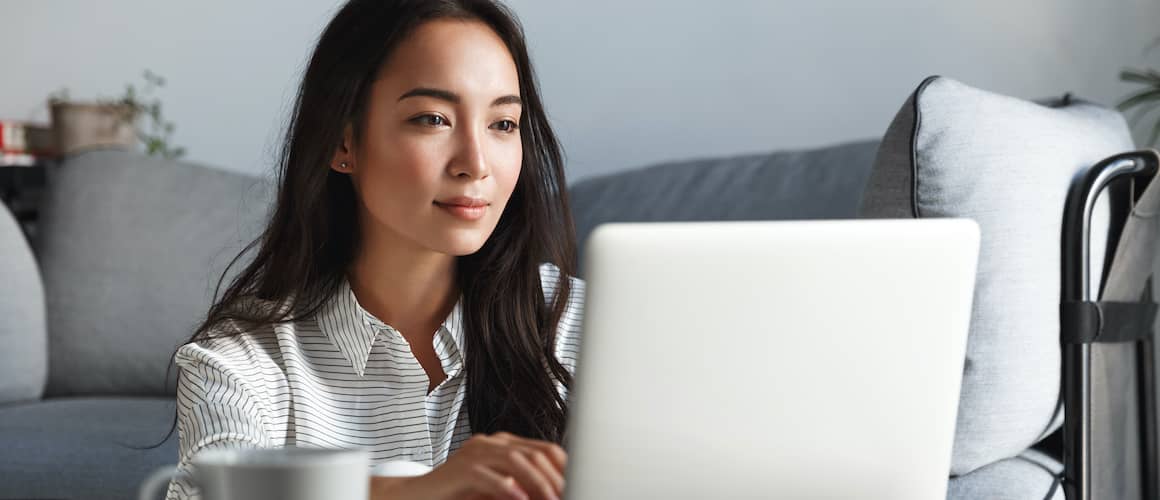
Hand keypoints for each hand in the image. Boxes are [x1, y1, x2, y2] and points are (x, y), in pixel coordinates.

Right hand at [370, 432, 566, 499]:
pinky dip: (508, 488)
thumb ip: (522, 487)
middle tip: (569, 493)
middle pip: (534, 453)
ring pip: (516, 462)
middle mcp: (492, 442)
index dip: (564, 468)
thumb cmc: (459, 494)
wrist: (418, 495)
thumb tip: (554, 493)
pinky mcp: (462, 468)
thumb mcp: (498, 488)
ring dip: (538, 484)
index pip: (544, 450)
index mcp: (503, 444)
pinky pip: (490, 475)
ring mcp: (476, 452)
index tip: (578, 484)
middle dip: (555, 477)